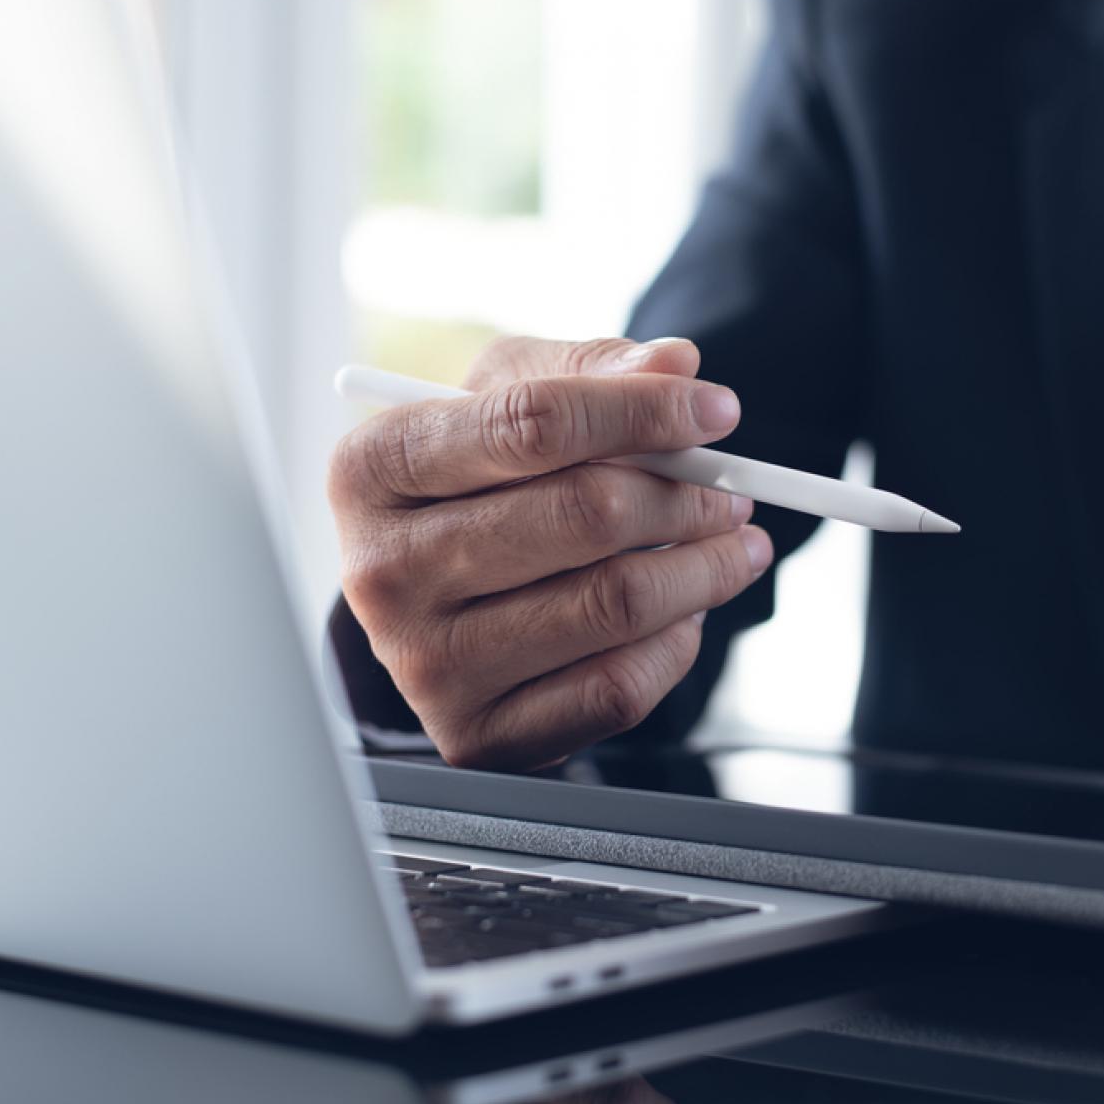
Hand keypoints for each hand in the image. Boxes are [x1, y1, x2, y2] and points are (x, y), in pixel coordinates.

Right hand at [328, 336, 771, 771]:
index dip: (643, 412)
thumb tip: (675, 367)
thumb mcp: (510, 397)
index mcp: (373, 467)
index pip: (532, 423)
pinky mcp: (476, 737)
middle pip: (585, 515)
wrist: (434, 601)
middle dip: (687, 496)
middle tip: (731, 489)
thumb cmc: (478, 481)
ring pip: (616, 604)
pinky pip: (618, 689)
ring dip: (704, 568)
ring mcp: (426, 665)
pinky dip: (676, 643)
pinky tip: (682, 612)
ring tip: (729, 543)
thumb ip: (589, 371)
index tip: (718, 412)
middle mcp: (383, 572)